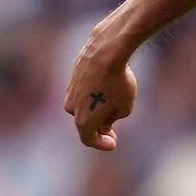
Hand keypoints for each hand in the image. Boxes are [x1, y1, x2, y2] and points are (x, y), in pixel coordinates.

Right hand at [63, 35, 137, 150]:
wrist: (107, 51)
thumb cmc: (119, 81)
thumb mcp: (125, 106)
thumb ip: (113, 119)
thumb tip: (103, 124)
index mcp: (83, 121)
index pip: (89, 140)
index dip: (101, 144)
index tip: (113, 144)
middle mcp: (71, 109)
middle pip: (85, 124)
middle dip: (98, 129)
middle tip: (112, 131)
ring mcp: (70, 92)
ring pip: (83, 107)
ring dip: (95, 110)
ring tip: (112, 106)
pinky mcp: (72, 78)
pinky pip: (83, 92)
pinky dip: (93, 95)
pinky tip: (106, 89)